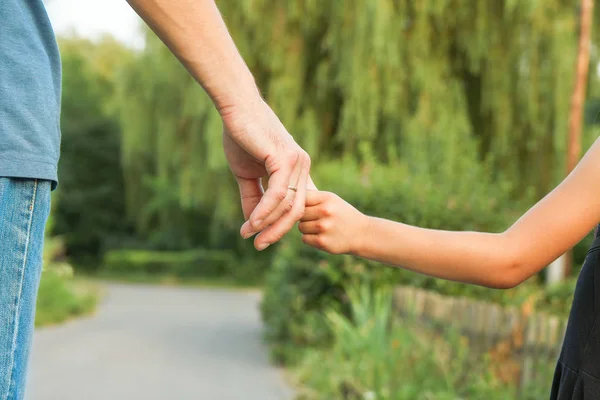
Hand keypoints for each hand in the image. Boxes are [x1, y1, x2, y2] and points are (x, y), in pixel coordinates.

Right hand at [221, 98, 314, 250]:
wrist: (236, 109)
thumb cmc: (242, 136)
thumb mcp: (247, 174)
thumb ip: (253, 197)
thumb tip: (252, 223)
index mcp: (297, 171)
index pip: (295, 205)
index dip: (282, 224)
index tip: (263, 240)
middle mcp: (303, 167)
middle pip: (296, 210)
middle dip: (277, 231)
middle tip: (259, 246)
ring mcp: (297, 163)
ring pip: (288, 205)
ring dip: (267, 224)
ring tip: (249, 235)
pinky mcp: (286, 159)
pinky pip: (277, 194)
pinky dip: (264, 211)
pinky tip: (252, 223)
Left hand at [298, 191, 368, 254]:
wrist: (362, 234)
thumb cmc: (342, 215)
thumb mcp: (332, 200)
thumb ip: (313, 197)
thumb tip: (289, 192)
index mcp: (327, 198)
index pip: (301, 196)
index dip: (300, 201)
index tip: (302, 204)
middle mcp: (325, 211)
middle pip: (299, 213)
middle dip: (305, 217)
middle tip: (317, 219)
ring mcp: (324, 227)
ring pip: (301, 227)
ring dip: (308, 229)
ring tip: (322, 228)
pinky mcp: (322, 242)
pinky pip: (304, 239)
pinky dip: (311, 239)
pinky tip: (323, 236)